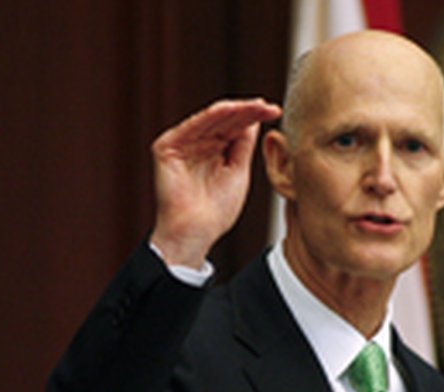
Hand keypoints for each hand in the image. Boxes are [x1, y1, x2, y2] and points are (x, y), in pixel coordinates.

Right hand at [150, 98, 281, 267]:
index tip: (276, 111)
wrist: (196, 232)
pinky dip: (211, 115)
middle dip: (248, 111)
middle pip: (224, 120)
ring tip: (257, 106)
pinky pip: (192, 125)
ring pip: (210, 119)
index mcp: (213, 152)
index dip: (254, 118)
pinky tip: (232, 109)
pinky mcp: (167, 147)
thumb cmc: (216, 212)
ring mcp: (181, 144)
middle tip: (269, 107)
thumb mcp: (238, 172)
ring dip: (235, 109)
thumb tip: (255, 120)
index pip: (235, 127)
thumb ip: (243, 145)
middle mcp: (196, 145)